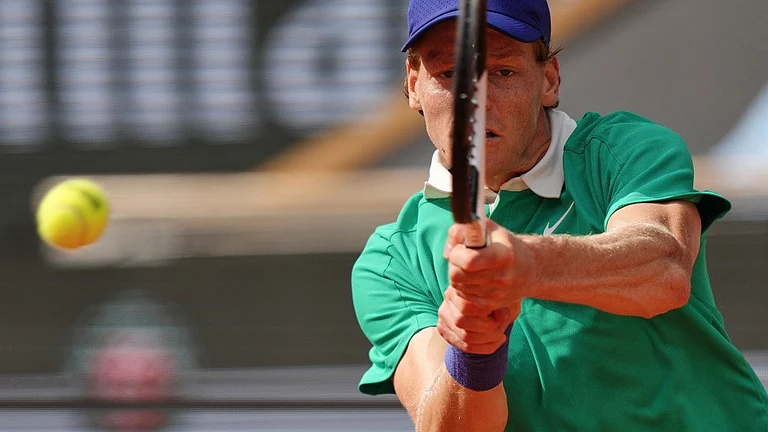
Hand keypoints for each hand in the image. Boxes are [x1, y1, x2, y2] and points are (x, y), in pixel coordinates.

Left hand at [437, 220, 530, 352]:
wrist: (528, 269)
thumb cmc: (503, 244)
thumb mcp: (486, 227)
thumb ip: (462, 230)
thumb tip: (447, 253)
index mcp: (502, 255)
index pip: (468, 261)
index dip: (457, 253)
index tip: (461, 247)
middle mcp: (501, 278)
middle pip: (457, 275)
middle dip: (454, 264)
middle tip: (462, 257)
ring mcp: (496, 295)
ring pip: (457, 287)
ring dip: (457, 276)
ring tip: (470, 268)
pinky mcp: (490, 306)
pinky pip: (462, 298)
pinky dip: (462, 288)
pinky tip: (472, 279)